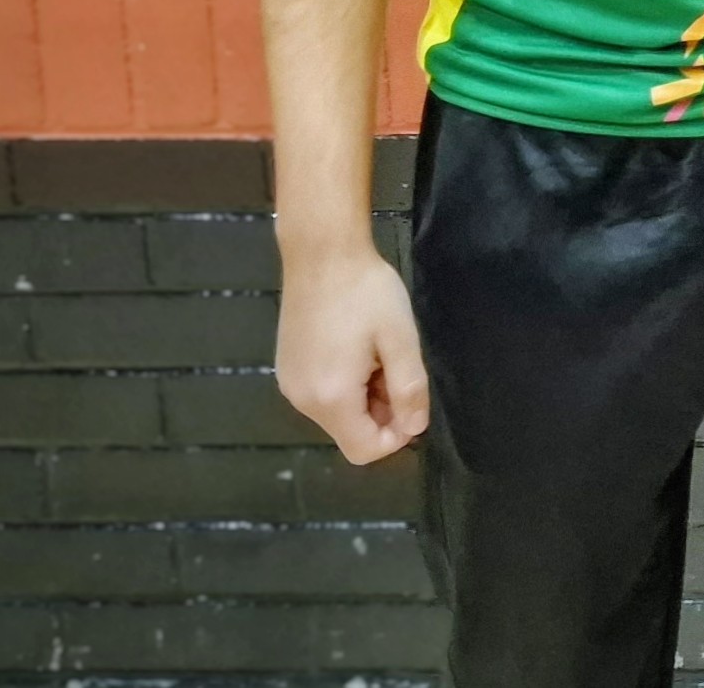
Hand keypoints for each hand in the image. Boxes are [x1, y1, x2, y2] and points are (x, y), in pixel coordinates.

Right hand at [275, 245, 429, 465]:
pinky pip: (322, 394)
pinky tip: (358, 347)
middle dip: (382, 411)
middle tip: (397, 365)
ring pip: (338, 413)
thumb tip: (415, 428)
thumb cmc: (366, 293)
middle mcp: (302, 400)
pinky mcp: (288, 368)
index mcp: (330, 398)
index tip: (412, 400)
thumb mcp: (400, 338)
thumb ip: (409, 389)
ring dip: (366, 395)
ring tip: (378, 351)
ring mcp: (290, 384)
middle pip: (350, 432)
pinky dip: (346, 383)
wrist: (322, 253)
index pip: (363, 450)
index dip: (396, 436)